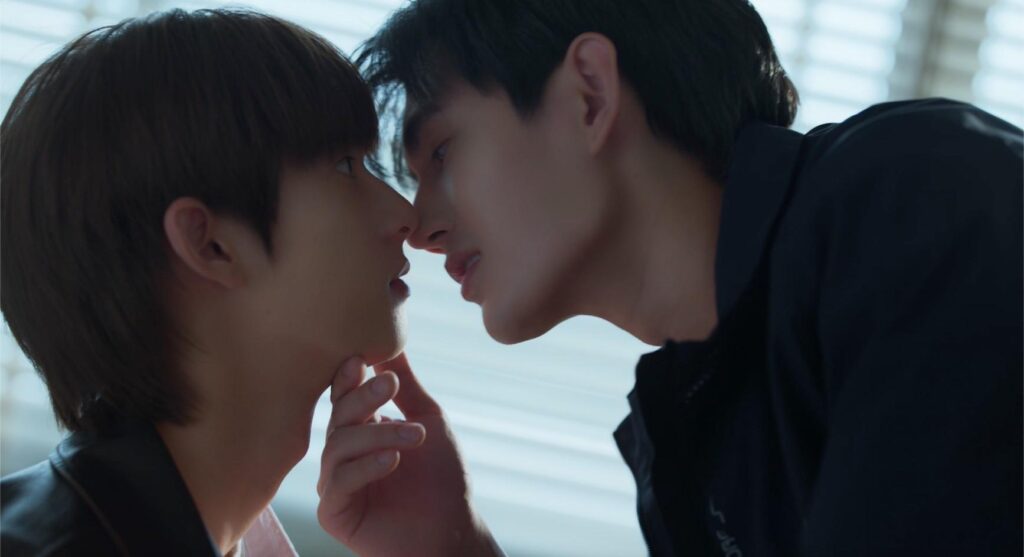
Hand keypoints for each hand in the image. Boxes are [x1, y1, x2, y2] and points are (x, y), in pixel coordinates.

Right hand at [316, 353, 499, 556]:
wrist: (453, 530)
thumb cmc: (442, 478)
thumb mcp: (429, 421)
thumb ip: (409, 386)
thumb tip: (393, 343)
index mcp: (360, 430)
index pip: (343, 396)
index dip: (348, 376)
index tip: (364, 358)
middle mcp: (342, 454)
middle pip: (338, 415)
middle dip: (364, 396)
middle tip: (391, 384)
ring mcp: (335, 483)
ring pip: (338, 445)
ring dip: (378, 433)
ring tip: (414, 435)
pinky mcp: (333, 512)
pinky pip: (337, 481)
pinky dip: (365, 466)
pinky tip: (392, 460)